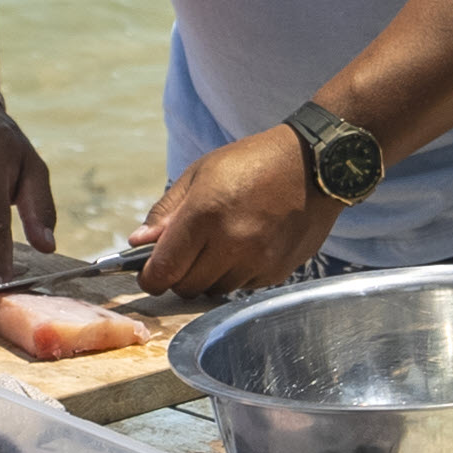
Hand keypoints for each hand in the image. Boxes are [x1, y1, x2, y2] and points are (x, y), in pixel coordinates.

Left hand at [132, 127, 345, 298]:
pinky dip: (237, 274)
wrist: (315, 164)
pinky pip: (243, 287)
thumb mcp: (201, 173)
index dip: (150, 276)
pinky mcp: (277, 272)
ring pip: (214, 291)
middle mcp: (231, 243)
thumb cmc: (252, 162)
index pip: (162, 272)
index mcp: (204, 214)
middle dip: (179, 275)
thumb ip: (166, 211)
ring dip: (210, 275)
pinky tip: (248, 245)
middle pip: (186, 288)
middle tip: (189, 251)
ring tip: (223, 243)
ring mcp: (257, 261)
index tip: (150, 270)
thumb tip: (138, 242)